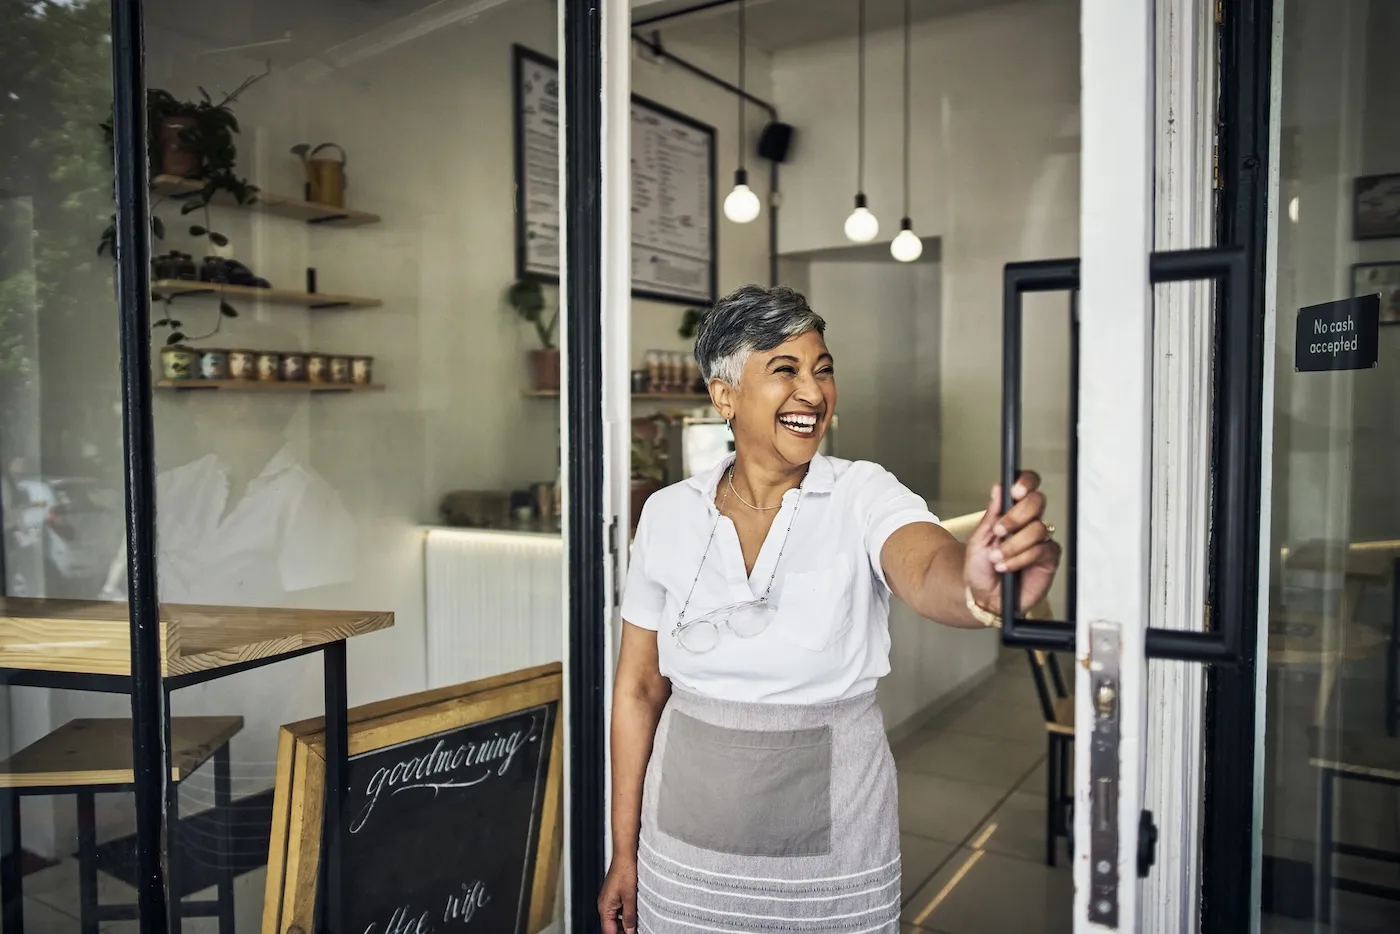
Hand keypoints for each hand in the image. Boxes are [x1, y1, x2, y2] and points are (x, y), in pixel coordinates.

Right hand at [598, 858, 638, 933]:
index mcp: (605, 907)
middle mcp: (604, 904)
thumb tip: (630, 931)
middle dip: (622, 931)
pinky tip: (635, 913)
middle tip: (635, 930)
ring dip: (624, 923)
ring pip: (615, 918)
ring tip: (637, 924)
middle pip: (611, 926)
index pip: (609, 931)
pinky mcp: (614, 893)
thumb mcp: (630, 897)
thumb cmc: (625, 870)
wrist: (625, 854)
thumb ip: (629, 916)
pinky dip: (625, 914)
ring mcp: (609, 898)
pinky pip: (618, 909)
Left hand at [964, 470, 1060, 615]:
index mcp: (1012, 513)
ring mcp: (1040, 541)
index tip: (1014, 491)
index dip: (1026, 483)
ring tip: (997, 557)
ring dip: (1014, 544)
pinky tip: (1007, 566)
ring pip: (1038, 528)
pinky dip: (1021, 558)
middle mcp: (1029, 524)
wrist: (983, 596)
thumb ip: (991, 514)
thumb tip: (998, 488)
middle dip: (1017, 516)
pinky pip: (1042, 550)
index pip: (1027, 488)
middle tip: (1000, 531)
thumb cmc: (980, 568)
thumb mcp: (978, 539)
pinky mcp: (1048, 559)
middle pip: (1037, 502)